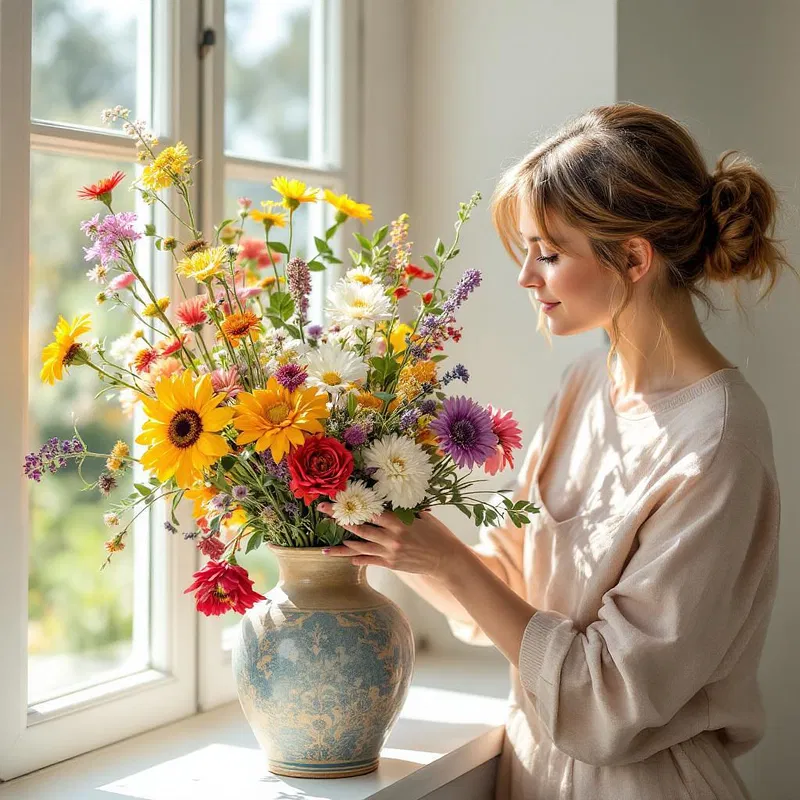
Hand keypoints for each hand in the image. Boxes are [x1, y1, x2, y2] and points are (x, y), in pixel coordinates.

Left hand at [316, 503, 464, 580]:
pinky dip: (358, 558)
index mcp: (398, 522)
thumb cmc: (437, 534)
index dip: (353, 503)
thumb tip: (391, 499)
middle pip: (359, 527)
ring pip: (360, 547)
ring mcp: (390, 552)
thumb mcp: (422, 517)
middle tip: (323, 512)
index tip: (338, 497)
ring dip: (342, 547)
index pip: (370, 510)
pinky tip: (347, 557)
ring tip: (325, 548)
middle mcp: (391, 537)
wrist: (447, 559)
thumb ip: (404, 510)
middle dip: (339, 519)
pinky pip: (370, 561)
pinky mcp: (391, 564)